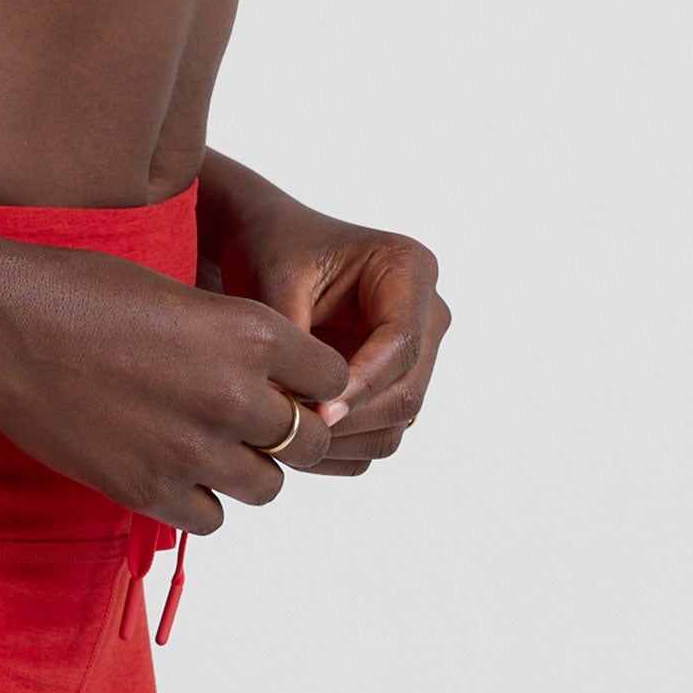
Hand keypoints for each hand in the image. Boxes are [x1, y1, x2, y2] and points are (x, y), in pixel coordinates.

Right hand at [0, 235, 352, 533]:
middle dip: (288, 430)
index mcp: (248, 333)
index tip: (291, 381)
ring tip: (204, 437)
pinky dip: (200, 497)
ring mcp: (192, 451)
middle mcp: (233, 396)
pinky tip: (168, 462)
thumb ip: (234, 338)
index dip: (314, 381)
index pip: (331, 378)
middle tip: (251, 416)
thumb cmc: (80, 288)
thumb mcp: (176, 291)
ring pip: (267, 487)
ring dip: (246, 466)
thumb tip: (272, 378)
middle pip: (309, 440)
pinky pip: (211, 517)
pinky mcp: (149, 492)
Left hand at [206, 171, 448, 475]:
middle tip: (294, 436)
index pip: (401, 343)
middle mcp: (427, 313)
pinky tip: (299, 441)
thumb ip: (292, 340)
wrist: (265, 245)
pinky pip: (382, 433)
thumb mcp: (276, 280)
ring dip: (346, 440)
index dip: (362, 384)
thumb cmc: (271, 248)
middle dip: (351, 419)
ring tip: (289, 438)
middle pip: (407, 390)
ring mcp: (418, 354)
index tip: (316, 413)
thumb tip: (297, 409)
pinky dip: (344, 446)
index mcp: (409, 268)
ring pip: (398, 422)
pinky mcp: (397, 384)